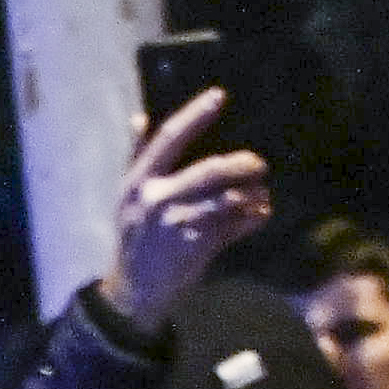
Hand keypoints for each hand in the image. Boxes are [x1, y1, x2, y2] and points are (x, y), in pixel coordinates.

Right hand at [104, 93, 274, 331]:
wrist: (132, 292)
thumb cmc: (133, 239)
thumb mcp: (126, 196)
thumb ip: (134, 156)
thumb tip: (140, 117)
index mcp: (139, 181)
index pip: (169, 139)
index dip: (195, 115)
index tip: (219, 95)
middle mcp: (157, 199)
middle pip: (209, 171)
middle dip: (240, 165)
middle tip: (259, 164)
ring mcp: (177, 225)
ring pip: (226, 200)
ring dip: (251, 195)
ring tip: (262, 193)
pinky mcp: (194, 248)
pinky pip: (231, 228)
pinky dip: (250, 220)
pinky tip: (261, 214)